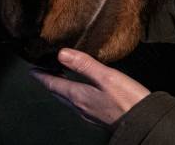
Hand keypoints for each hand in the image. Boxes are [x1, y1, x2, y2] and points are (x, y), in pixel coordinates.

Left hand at [29, 48, 149, 129]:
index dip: (41, 76)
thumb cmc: (128, 100)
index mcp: (79, 96)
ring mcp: (89, 113)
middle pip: (58, 93)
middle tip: (42, 72)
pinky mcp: (98, 116)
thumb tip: (63, 54)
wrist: (142, 122)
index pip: (53, 84)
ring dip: (61, 88)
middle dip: (49, 82)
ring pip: (67, 100)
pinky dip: (73, 95)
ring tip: (59, 78)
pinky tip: (81, 92)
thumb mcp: (106, 77)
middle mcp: (80, 106)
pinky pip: (78, 104)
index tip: (32, 70)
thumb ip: (85, 65)